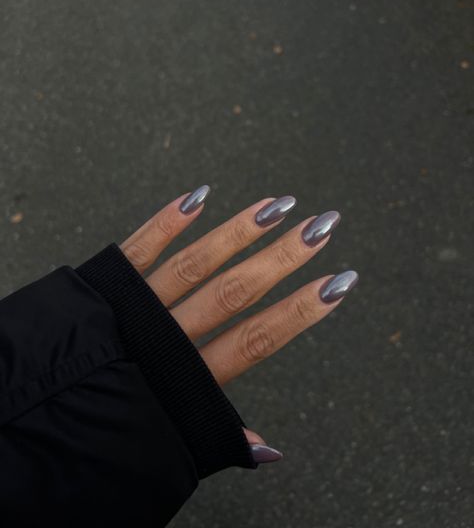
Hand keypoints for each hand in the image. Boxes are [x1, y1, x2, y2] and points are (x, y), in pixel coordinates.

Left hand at [119, 185, 357, 462]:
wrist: (34, 413)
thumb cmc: (107, 428)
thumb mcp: (167, 443)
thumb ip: (219, 437)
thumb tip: (271, 451)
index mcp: (189, 377)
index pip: (259, 338)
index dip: (302, 312)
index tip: (341, 282)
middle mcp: (168, 337)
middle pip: (236, 292)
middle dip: (283, 259)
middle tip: (323, 226)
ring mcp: (138, 306)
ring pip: (195, 264)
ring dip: (238, 233)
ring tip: (278, 205)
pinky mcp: (107, 285)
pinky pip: (139, 248)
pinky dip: (168, 222)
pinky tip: (198, 196)